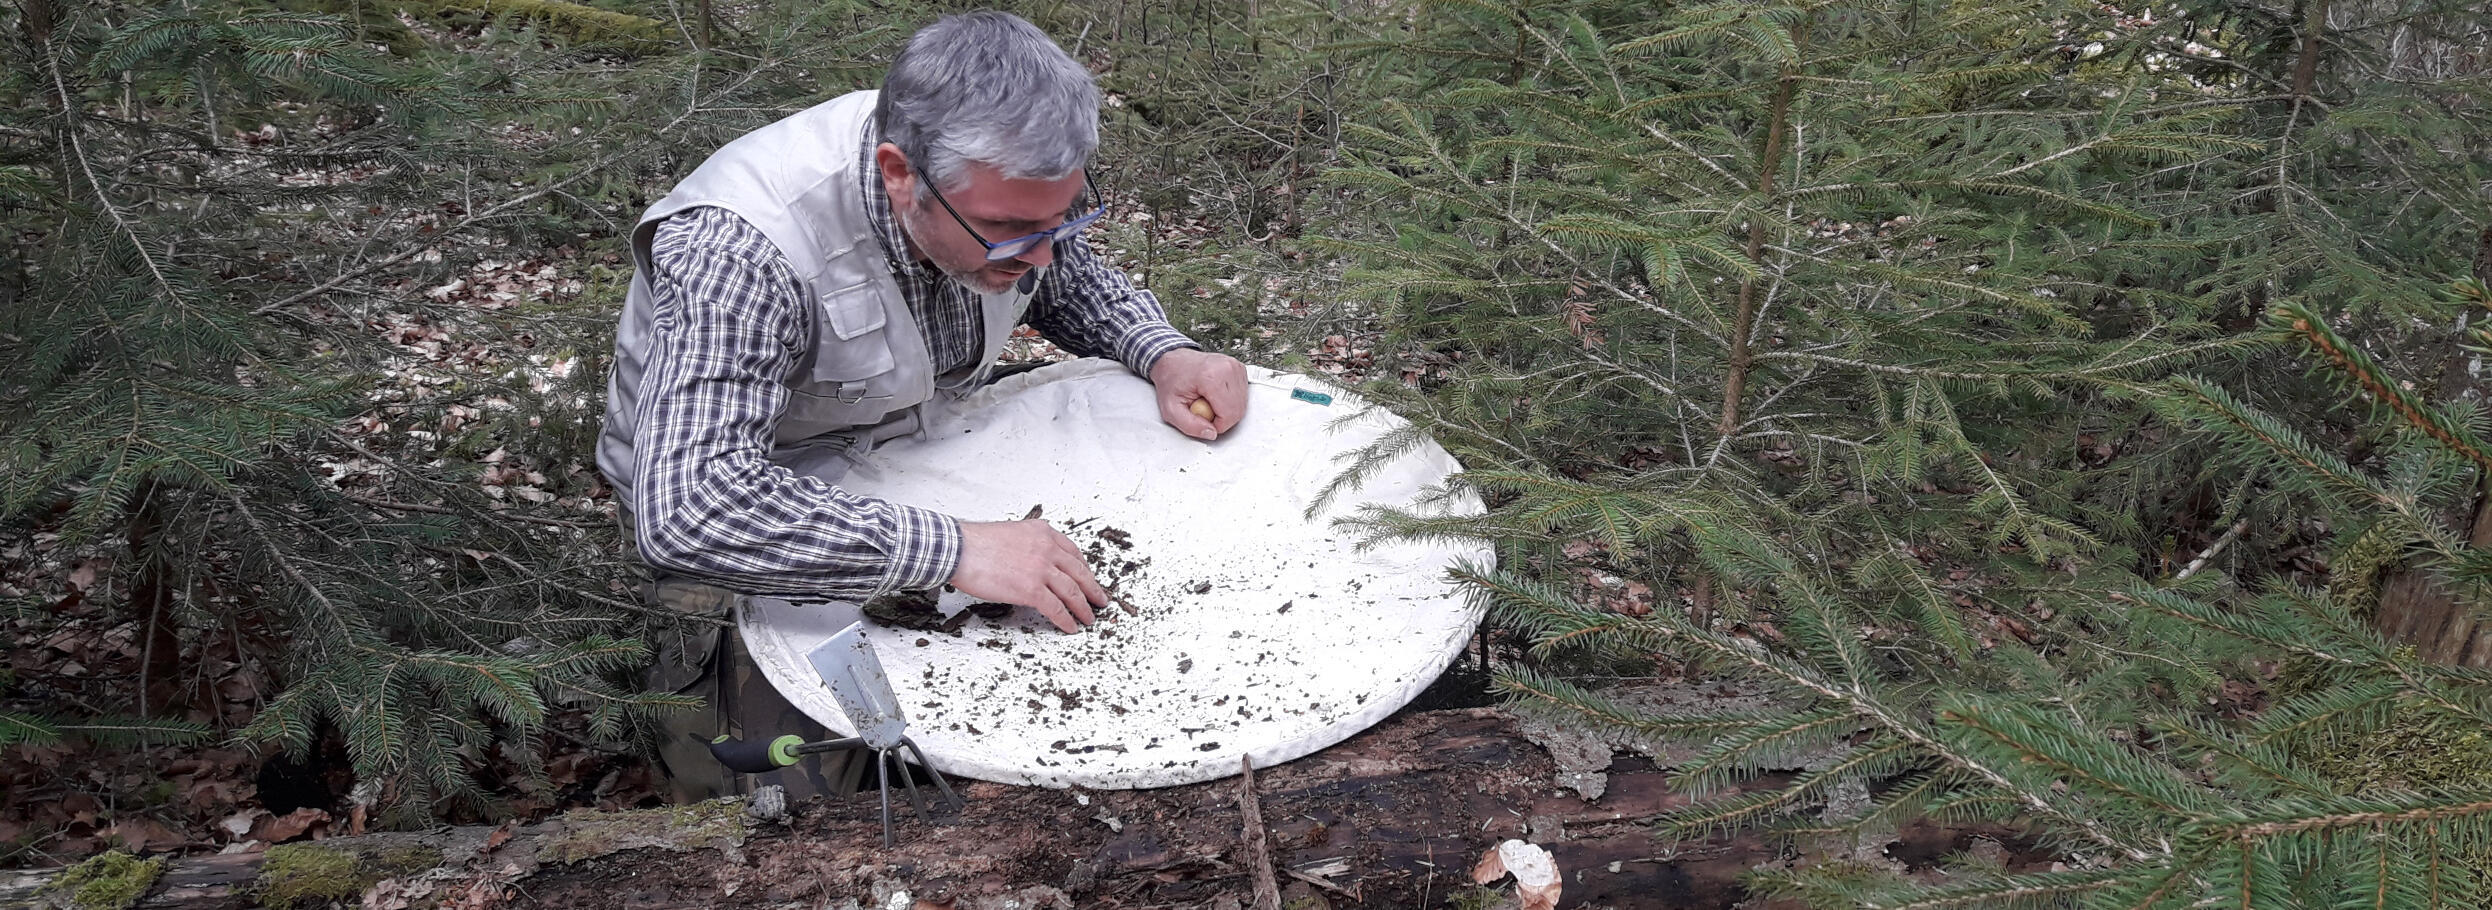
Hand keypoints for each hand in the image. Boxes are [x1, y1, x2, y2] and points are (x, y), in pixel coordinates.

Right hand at [949, 520, 1104, 632]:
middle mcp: (1047, 549)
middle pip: (1080, 573)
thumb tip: (1035, 562)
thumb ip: (1029, 544)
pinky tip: (1071, 627)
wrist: (959, 549)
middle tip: (1100, 600)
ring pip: (1073, 592)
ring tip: (1089, 618)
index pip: (1073, 552)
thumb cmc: (976, 543)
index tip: (1089, 578)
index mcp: (1043, 532)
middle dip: (1093, 589)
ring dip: (1084, 608)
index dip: (1085, 569)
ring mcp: (1041, 569)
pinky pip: (1057, 608)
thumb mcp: (1012, 532)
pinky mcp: (1032, 589)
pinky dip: (1066, 620)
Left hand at [1150, 348, 1247, 440]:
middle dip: (1221, 417)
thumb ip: (1189, 426)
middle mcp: (1227, 368)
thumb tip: (1211, 433)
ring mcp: (1235, 367)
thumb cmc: (1171, 380)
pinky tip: (1215, 394)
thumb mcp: (1171, 409)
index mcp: (1211, 376)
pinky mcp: (1239, 369)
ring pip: (1242, 405)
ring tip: (1208, 400)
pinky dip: (1229, 400)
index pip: (1229, 414)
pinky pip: (1242, 396)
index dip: (1217, 425)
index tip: (1203, 419)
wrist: (1173, 361)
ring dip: (1225, 409)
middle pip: (1237, 410)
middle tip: (1203, 409)